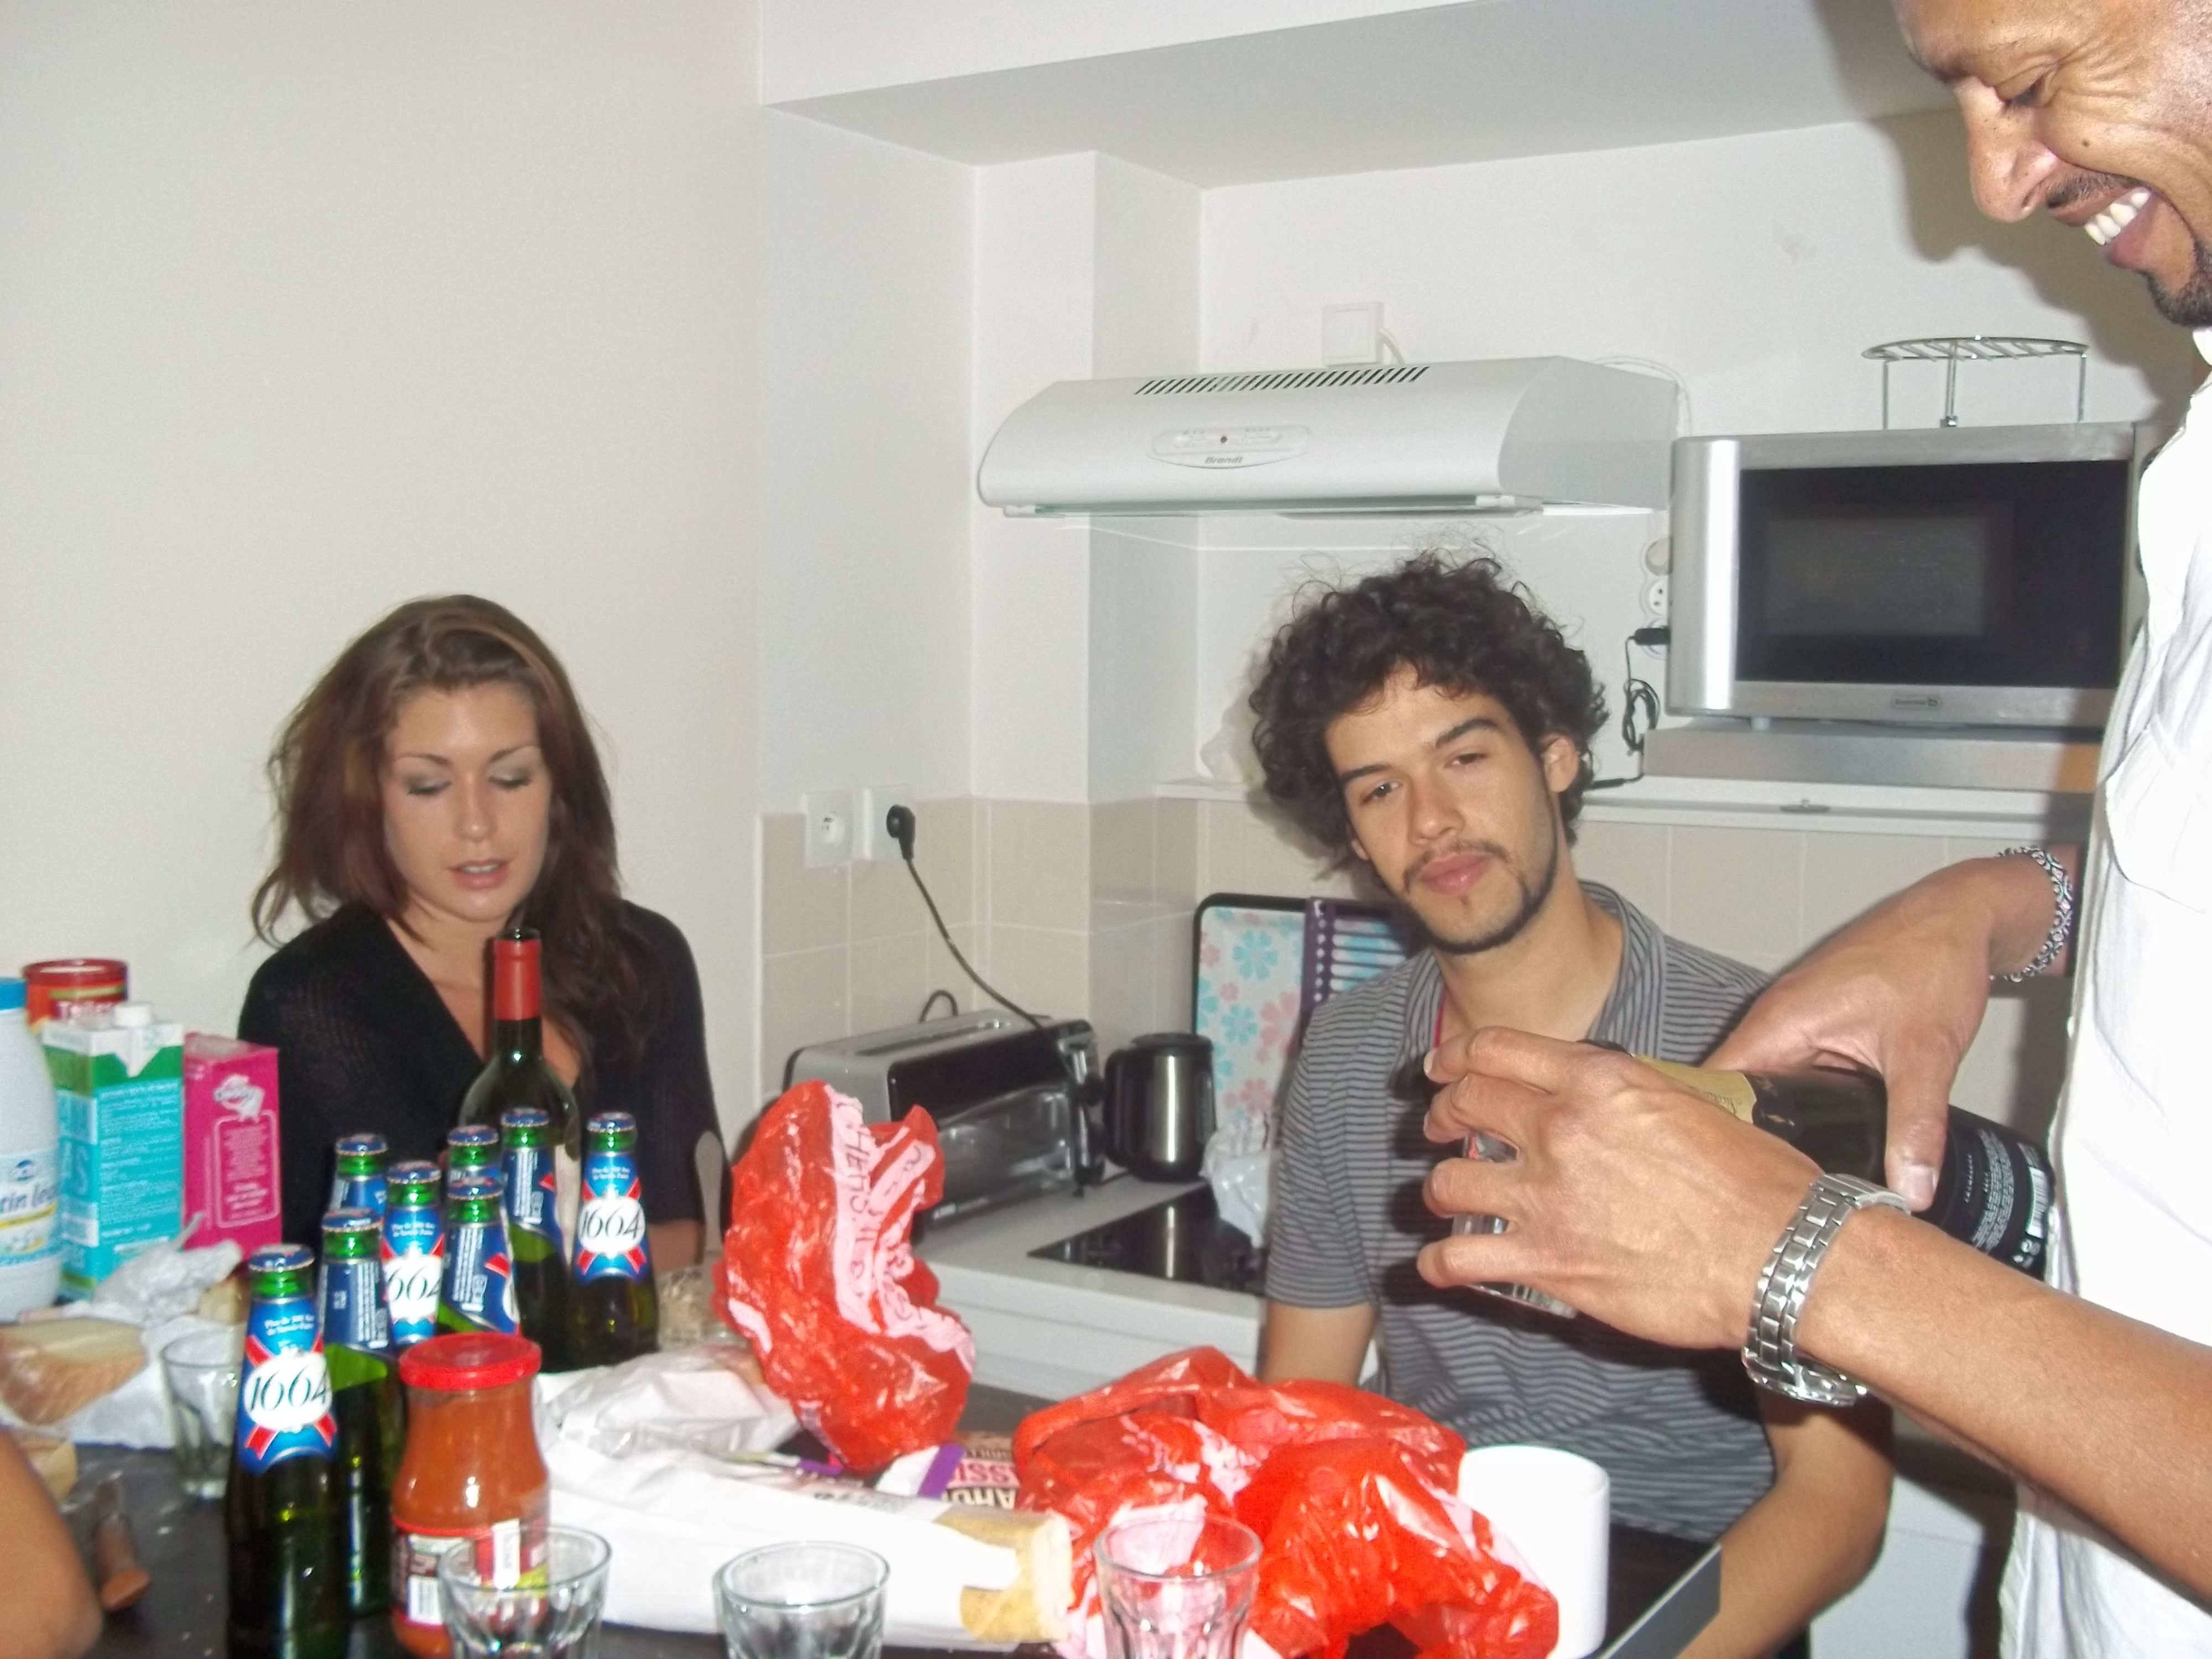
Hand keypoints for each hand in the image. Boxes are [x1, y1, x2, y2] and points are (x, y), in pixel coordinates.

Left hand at [1416, 1030, 1818, 1349]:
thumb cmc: (1760, 1187)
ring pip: (1449, 1181)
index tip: (1443, 1066)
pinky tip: (1441, 1267)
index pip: (1499, 1050)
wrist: (1781, 1257)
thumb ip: (1633, 1097)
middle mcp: (1561, 1129)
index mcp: (1599, 1082)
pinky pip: (1460, 1259)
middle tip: (1438, 1126)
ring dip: (1441, 1189)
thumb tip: (1607, 1101)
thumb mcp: (1693, 1106)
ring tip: (1447, 1197)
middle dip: (1442, 1113)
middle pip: (1466, 1105)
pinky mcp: (1546, 1262)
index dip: (1458, 1055)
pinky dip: (1440, 1265)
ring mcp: (1547, 1197)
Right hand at [1705, 860, 2031, 1208]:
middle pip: (1733, 1091)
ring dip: (1775, 1125)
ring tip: (1786, 1179)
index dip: (1707, 1129)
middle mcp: (1777, 1021)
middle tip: (1759, 1195)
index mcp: (1781, 1021)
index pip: (1713, 1082)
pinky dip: (1800, 1107)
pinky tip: (1820, 1140)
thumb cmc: (1932, 960)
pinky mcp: (1818, 1028)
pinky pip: (1791, 1075)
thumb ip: (1915, 1125)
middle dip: (1744, 1140)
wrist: (1961, 919)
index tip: (1718, 1177)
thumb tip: (1910, 1189)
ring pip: (1764, 1085)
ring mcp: (1796, 1024)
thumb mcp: (1925, 1054)